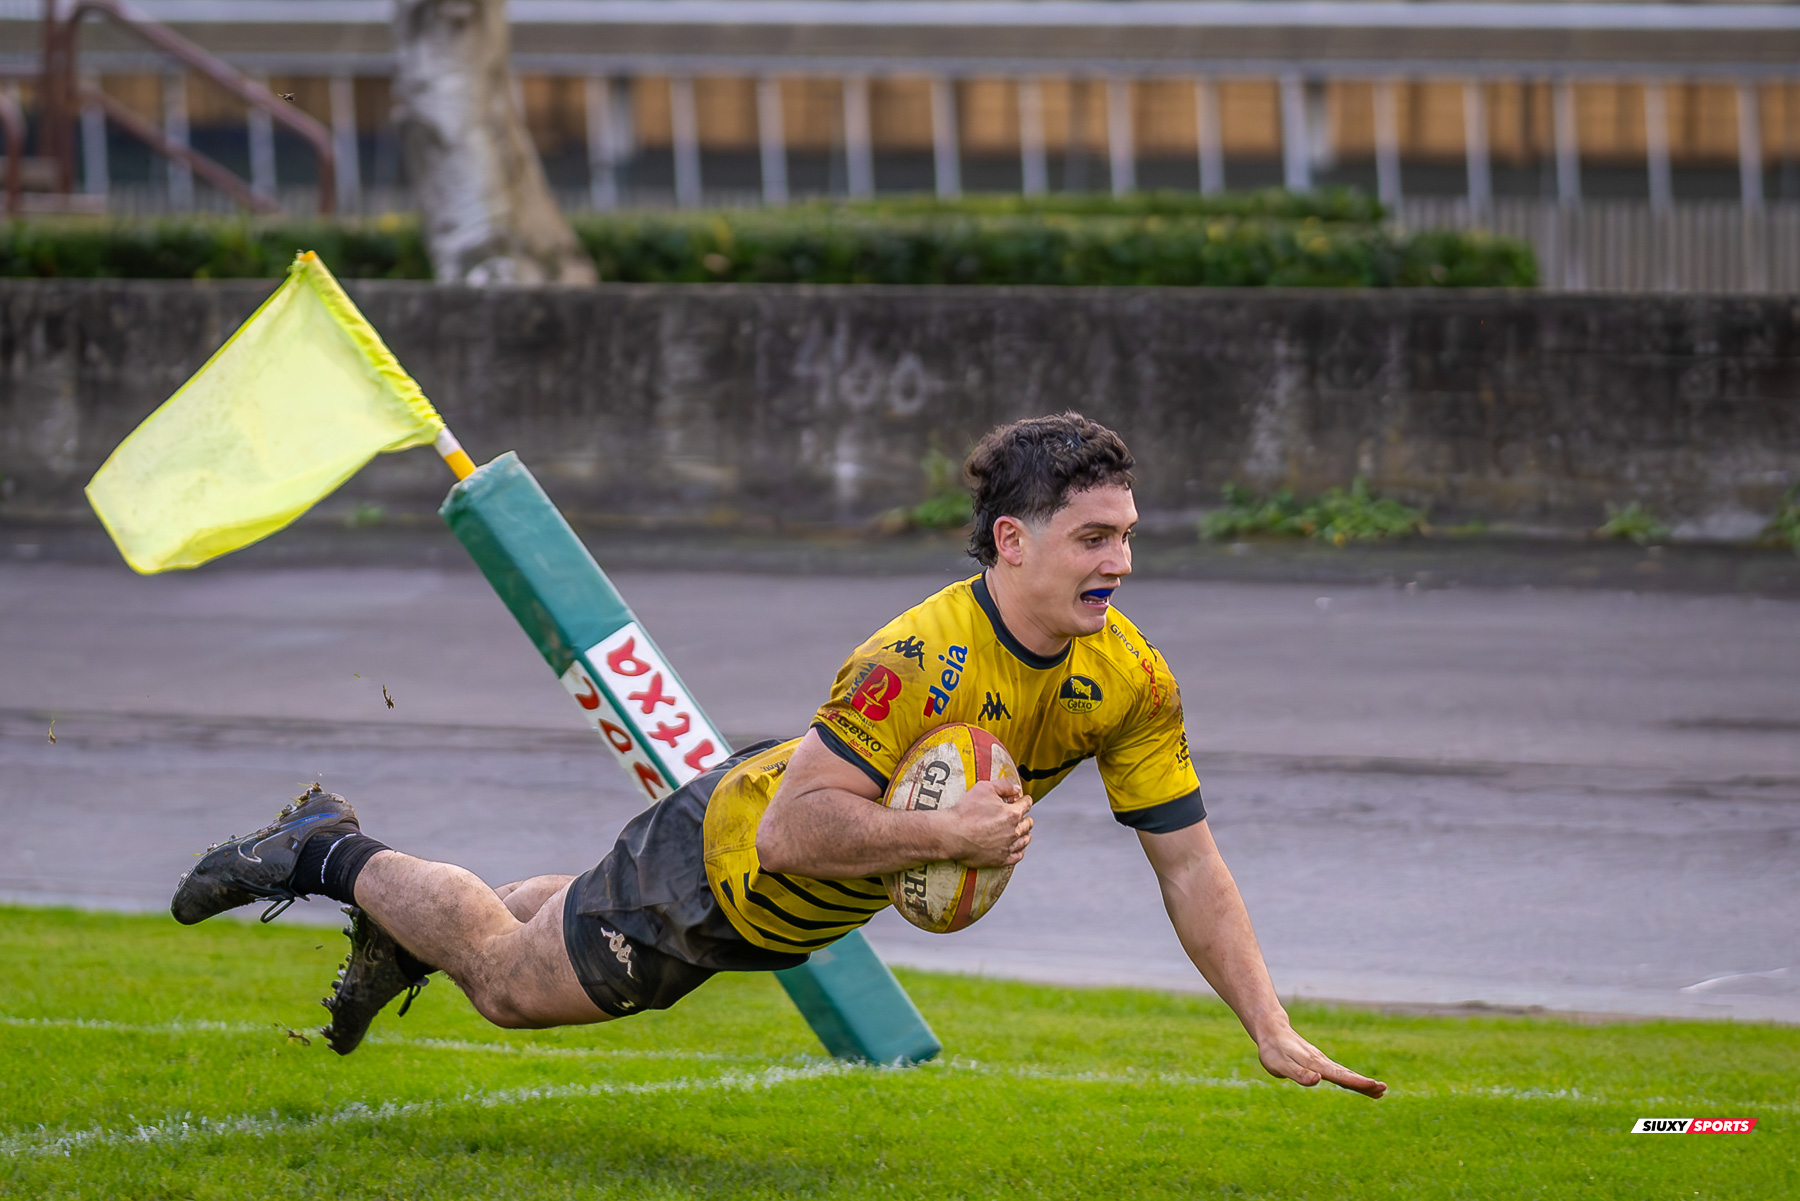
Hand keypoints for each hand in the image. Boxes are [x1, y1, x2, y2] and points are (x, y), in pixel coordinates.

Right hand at [941, 777, 1031, 867]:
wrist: (952, 834)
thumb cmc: (965, 811)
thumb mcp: (984, 788)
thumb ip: (1004, 785)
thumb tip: (1016, 789)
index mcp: (1012, 814)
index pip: (1027, 804)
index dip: (1025, 800)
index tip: (1024, 799)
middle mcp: (1013, 831)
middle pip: (1028, 823)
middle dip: (1026, 817)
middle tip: (1021, 815)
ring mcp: (1007, 847)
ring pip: (1024, 840)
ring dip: (1025, 834)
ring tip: (1023, 831)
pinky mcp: (1000, 859)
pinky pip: (1017, 856)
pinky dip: (1020, 851)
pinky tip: (1018, 848)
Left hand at [1255, 1020, 1385, 1098]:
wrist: (1271, 1029)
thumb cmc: (1273, 1050)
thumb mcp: (1280, 1065)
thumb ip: (1298, 1074)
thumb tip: (1318, 1080)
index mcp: (1314, 1063)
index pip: (1340, 1076)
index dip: (1357, 1082)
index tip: (1374, 1086)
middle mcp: (1321, 1061)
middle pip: (1347, 1075)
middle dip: (1365, 1083)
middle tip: (1384, 1090)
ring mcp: (1321, 1060)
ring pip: (1344, 1073)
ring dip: (1361, 1082)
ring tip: (1378, 1091)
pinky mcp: (1318, 1061)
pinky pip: (1338, 1072)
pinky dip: (1350, 1078)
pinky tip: (1355, 1083)